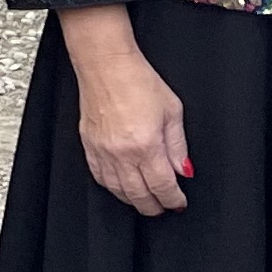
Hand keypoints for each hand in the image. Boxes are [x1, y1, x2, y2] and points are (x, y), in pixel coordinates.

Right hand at [63, 7, 189, 214]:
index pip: (162, 185)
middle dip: (155, 206)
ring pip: (117, 191)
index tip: (179, 201)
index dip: (173, 199)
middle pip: (139, 195)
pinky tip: (121, 187)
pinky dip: (112, 188)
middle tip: (164, 206)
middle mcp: (122, 153)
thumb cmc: (138, 80)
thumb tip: (182, 169)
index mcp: (146, 145)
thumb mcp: (172, 111)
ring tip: (145, 200)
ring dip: (133, 200)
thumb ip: (178, 145)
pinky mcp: (89, 145)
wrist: (106, 65)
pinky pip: (99, 177)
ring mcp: (102, 151)